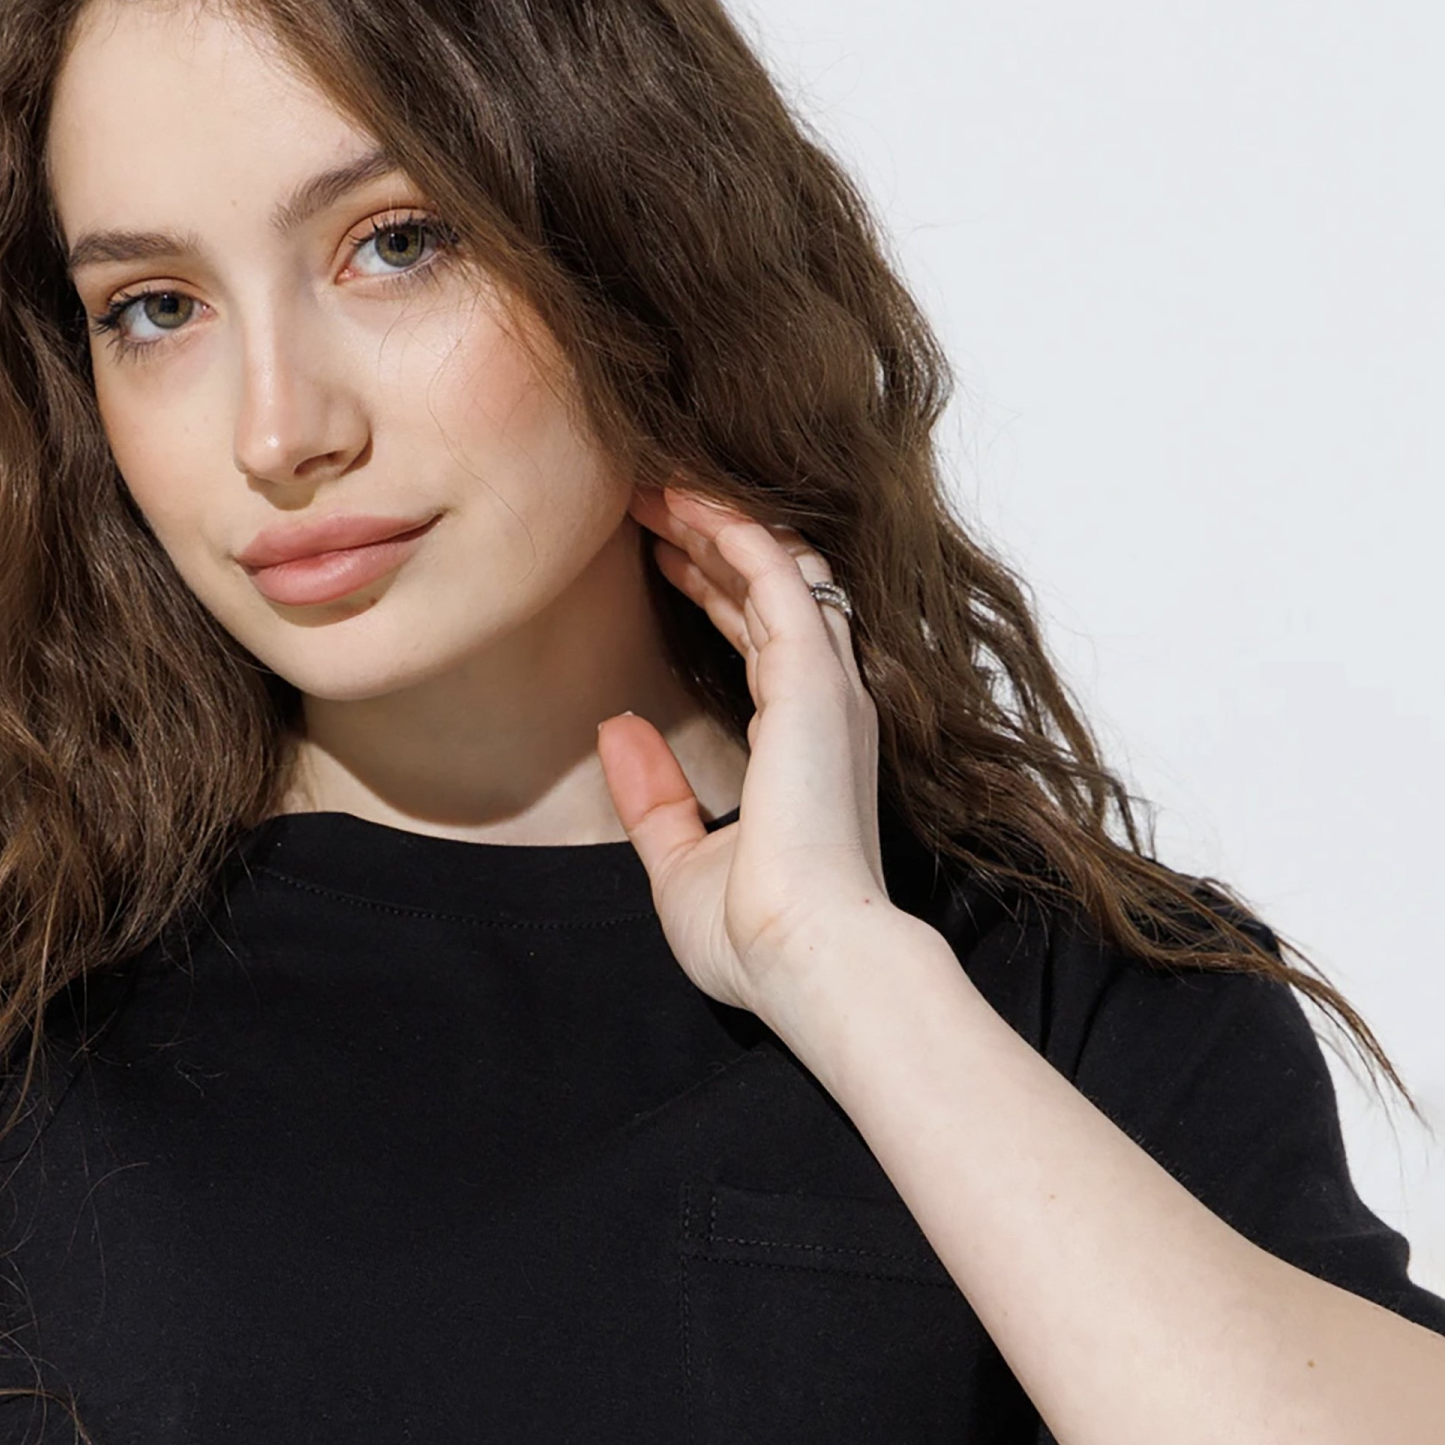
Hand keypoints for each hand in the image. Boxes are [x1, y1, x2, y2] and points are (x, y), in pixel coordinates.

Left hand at [599, 487, 899, 1031]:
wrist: (808, 960)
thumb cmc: (760, 936)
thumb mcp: (682, 861)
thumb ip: (655, 798)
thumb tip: (618, 730)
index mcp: (805, 747)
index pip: (762, 638)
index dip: (711, 589)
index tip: (658, 557)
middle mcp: (826, 706)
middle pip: (770, 589)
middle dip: (709, 538)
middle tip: (645, 499)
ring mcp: (826, 689)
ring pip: (775, 569)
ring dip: (714, 520)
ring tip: (654, 484)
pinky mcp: (813, 681)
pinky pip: (777, 576)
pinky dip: (733, 531)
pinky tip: (686, 501)